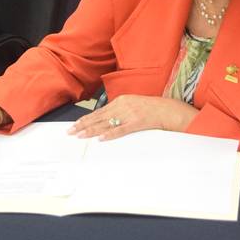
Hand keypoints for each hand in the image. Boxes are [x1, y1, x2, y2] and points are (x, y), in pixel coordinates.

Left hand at [68, 95, 198, 140]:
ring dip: (92, 130)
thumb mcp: (132, 104)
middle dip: (83, 125)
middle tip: (71, 132)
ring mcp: (129, 114)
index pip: (99, 112)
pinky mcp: (137, 123)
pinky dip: (110, 134)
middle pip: (99, 117)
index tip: (75, 125)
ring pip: (106, 124)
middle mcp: (122, 106)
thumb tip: (105, 121)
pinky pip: (121, 130)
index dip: (85, 119)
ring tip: (80, 135)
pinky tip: (101, 138)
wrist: (168, 109)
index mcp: (120, 101)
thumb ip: (119, 110)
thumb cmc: (151, 108)